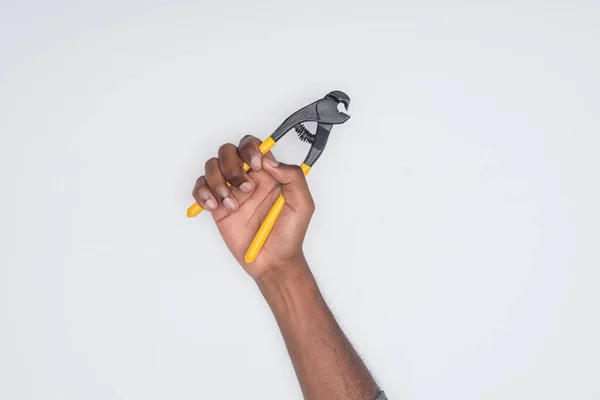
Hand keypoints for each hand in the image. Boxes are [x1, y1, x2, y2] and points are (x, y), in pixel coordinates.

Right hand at [192, 135, 314, 279]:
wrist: (274, 262)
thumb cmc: (290, 235)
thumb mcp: (303, 204)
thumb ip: (292, 177)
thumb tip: (269, 160)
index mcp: (269, 174)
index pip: (253, 146)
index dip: (250, 149)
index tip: (256, 166)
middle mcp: (248, 178)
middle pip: (228, 151)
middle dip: (233, 166)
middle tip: (246, 189)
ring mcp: (231, 191)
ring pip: (211, 166)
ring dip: (218, 182)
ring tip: (231, 205)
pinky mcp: (217, 206)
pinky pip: (200, 188)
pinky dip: (203, 194)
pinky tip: (216, 207)